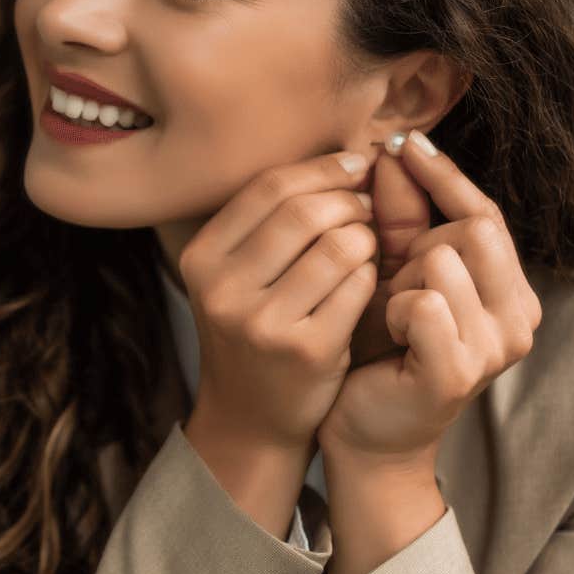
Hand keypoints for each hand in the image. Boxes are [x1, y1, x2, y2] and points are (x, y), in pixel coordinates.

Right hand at [177, 149, 380, 484]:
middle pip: (304, 211)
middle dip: (350, 200)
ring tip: (368, 246)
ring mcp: (262, 321)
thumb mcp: (238, 275)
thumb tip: (344, 156)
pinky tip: (368, 282)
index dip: (322, 169)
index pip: (268, 188)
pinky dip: (371, 275)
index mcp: (202, 258)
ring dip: (366, 237)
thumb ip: (272, 221)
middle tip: (368, 207)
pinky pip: (357, 286)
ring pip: (337, 245)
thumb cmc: (255, 331)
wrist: (251, 418)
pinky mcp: (305, 349)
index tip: (356, 165)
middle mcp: (223, 288)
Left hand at [318, 131, 541, 466]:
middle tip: (390, 280)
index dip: (444, 175)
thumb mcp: (391, 273)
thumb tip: (393, 149)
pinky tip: (387, 336)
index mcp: (511, 290)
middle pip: (472, 230)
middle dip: (417, 245)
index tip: (402, 141)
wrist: (364, 431)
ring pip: (443, 263)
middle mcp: (519, 318)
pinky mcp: (460, 372)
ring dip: (400, 281)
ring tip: (388, 315)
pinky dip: (393, 311)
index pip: (486, 213)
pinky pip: (423, 304)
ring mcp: (496, 348)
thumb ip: (400, 217)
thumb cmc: (379, 349)